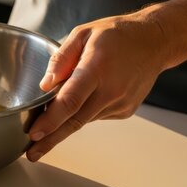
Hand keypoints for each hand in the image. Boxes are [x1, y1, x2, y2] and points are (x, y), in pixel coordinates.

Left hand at [26, 11, 170, 161]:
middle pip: (75, 121)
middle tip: (32, 153)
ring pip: (84, 119)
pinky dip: (83, 112)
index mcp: (96, 69)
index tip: (34, 133)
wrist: (154, 42)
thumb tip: (45, 84)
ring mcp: (120, 103)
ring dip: (64, 124)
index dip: (51, 120)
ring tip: (47, 125)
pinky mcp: (125, 110)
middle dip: (51, 139)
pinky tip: (84, 98)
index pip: (70, 101)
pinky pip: (96, 115)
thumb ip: (61, 58)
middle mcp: (111, 90)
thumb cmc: (117, 34)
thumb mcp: (83, 34)